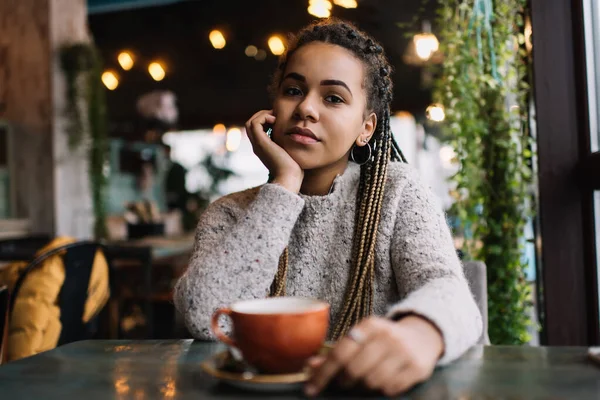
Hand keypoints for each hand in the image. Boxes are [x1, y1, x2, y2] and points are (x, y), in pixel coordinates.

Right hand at [245, 110, 302, 192]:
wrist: (289, 177)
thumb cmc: (294, 168)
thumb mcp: (290, 152)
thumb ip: (288, 144)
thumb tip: (295, 135)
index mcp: (263, 148)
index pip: (257, 130)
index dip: (265, 120)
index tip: (278, 119)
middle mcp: (257, 146)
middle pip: (251, 124)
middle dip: (262, 116)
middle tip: (276, 115)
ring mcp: (258, 144)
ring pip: (251, 123)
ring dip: (262, 115)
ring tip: (275, 117)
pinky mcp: (261, 143)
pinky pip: (254, 124)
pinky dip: (263, 117)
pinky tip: (275, 120)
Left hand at [304, 316, 443, 396]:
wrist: (423, 337)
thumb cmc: (384, 340)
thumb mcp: (362, 338)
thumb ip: (337, 351)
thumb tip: (310, 366)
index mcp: (370, 325)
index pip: (340, 352)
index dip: (323, 373)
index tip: (310, 388)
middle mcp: (387, 336)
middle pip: (354, 369)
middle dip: (343, 381)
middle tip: (343, 382)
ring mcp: (404, 352)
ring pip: (371, 382)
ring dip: (363, 387)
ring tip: (364, 380)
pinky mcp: (416, 368)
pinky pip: (390, 389)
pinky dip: (382, 389)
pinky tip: (383, 381)